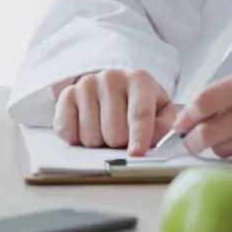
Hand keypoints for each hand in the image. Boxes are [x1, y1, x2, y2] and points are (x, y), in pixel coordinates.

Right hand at [52, 69, 178, 154]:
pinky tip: (86, 128)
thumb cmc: (140, 103)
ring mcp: (86, 84)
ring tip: (105, 129)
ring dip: (99, 143)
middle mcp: (111, 77)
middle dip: (119, 143)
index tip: (136, 154)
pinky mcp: (67, 95)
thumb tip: (155, 143)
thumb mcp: (161, 111)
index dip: (139, 137)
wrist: (114, 86)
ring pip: (91, 136)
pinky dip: (76, 139)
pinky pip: (67, 130)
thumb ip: (164, 127)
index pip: (139, 113)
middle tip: (122, 136)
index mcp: (139, 80)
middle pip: (114, 132)